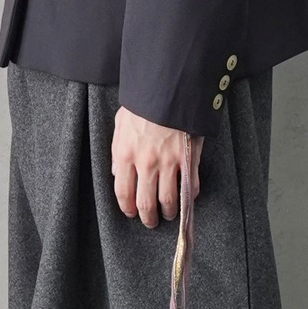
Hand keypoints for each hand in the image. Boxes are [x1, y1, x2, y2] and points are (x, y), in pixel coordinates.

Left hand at [112, 106, 202, 226]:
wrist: (171, 86)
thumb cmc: (144, 102)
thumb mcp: (121, 122)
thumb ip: (117, 149)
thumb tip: (117, 172)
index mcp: (125, 153)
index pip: (122, 191)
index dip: (127, 207)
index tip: (130, 212)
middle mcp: (146, 162)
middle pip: (145, 202)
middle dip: (148, 217)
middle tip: (151, 221)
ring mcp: (169, 162)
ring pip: (168, 200)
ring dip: (168, 212)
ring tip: (168, 214)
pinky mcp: (189, 158)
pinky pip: (190, 186)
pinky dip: (189, 197)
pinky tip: (187, 199)